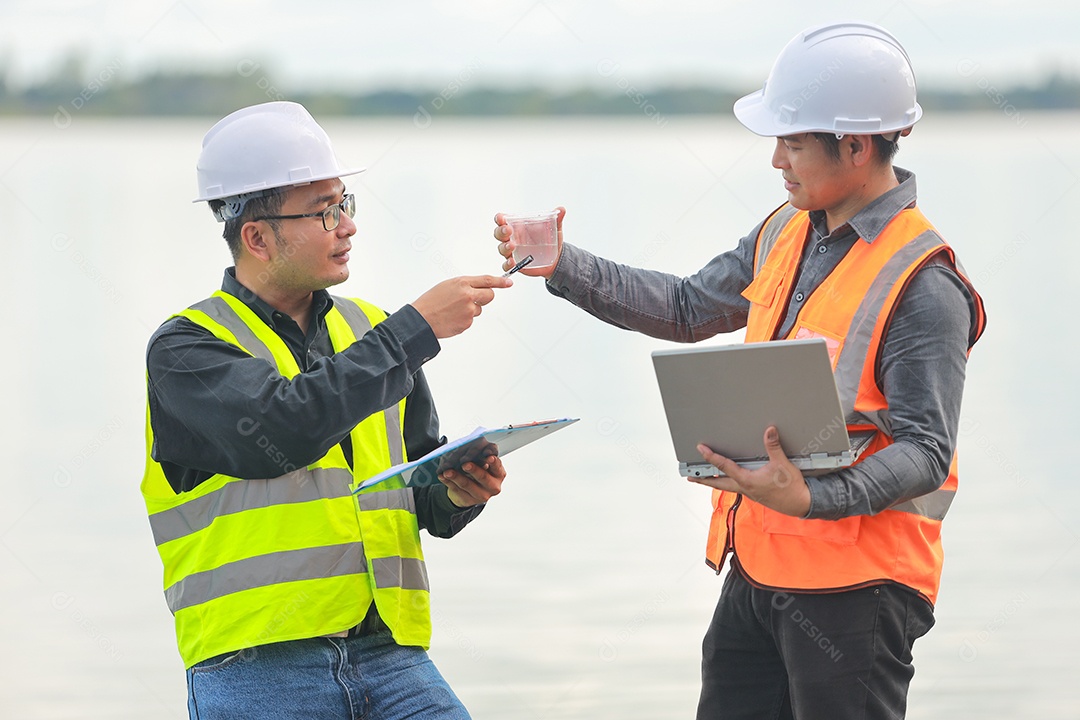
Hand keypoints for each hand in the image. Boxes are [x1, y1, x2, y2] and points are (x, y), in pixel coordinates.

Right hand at [411, 275, 511, 338]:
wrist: (421, 319)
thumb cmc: (432, 301)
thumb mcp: (448, 285)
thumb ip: (465, 285)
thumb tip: (479, 288)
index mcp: (462, 283)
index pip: (487, 280)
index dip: (500, 281)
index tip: (508, 282)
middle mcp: (468, 296)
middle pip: (490, 296)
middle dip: (485, 297)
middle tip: (473, 298)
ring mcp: (468, 311)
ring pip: (479, 309)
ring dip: (471, 309)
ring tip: (453, 310)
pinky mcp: (467, 323)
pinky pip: (471, 320)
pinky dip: (464, 319)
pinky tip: (452, 317)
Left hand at [438, 447, 505, 506]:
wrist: (472, 487)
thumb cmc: (479, 468)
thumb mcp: (484, 461)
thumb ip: (482, 455)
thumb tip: (474, 449)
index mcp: (499, 474)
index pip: (497, 466)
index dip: (493, 462)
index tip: (489, 457)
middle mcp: (493, 486)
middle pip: (483, 477)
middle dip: (473, 470)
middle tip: (465, 464)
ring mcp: (482, 495)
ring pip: (467, 485)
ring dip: (456, 477)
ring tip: (447, 471)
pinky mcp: (469, 500)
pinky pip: (456, 490)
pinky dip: (448, 482)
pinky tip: (442, 476)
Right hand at [493, 206, 565, 278]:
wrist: (555, 259)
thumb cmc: (550, 240)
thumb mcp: (554, 229)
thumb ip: (556, 219)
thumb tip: (562, 209)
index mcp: (518, 227)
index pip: (503, 220)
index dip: (499, 218)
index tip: (501, 217)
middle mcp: (512, 238)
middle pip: (499, 234)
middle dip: (501, 232)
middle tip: (508, 231)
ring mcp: (512, 252)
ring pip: (501, 249)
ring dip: (504, 247)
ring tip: (512, 246)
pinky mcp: (516, 264)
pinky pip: (507, 265)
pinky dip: (508, 264)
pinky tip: (513, 263)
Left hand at [688, 426, 810, 517]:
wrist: (800, 503)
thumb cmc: (791, 487)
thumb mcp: (782, 464)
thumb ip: (773, 447)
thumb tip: (769, 431)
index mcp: (747, 480)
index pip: (724, 466)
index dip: (711, 457)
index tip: (701, 449)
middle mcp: (745, 488)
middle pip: (718, 483)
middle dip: (703, 479)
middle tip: (691, 476)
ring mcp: (749, 492)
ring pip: (726, 487)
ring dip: (714, 481)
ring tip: (704, 478)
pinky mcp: (754, 494)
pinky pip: (736, 488)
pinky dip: (727, 483)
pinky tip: (728, 480)